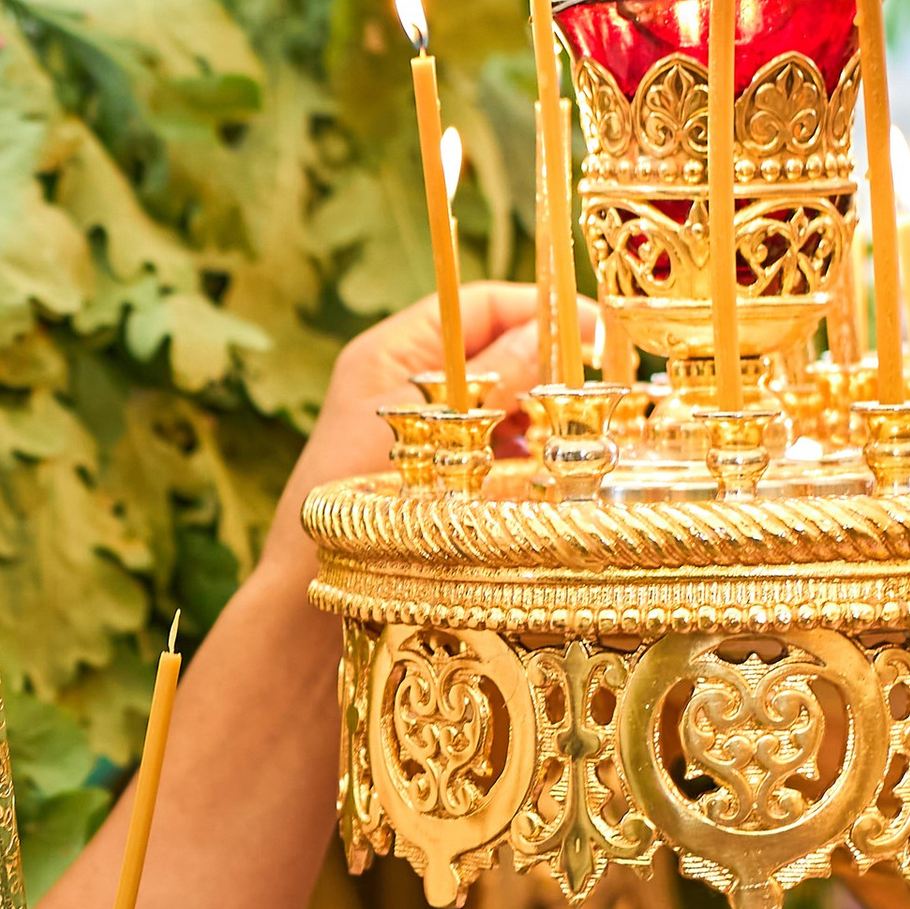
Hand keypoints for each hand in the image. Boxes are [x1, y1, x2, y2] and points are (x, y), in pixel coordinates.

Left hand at [272, 281, 583, 539]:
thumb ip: (489, 378)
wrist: (304, 602)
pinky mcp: (440, 482)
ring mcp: (426, 434)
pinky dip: (527, 454)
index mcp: (392, 352)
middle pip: (497, 352)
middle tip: (605, 386)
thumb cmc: (344, 502)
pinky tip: (552, 471)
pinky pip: (496, 452)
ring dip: (544, 413)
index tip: (599, 330)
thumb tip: (551, 331)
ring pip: (502, 404)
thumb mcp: (425, 425)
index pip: (479, 305)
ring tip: (584, 429)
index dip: (541, 309)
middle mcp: (409, 386)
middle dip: (550, 364)